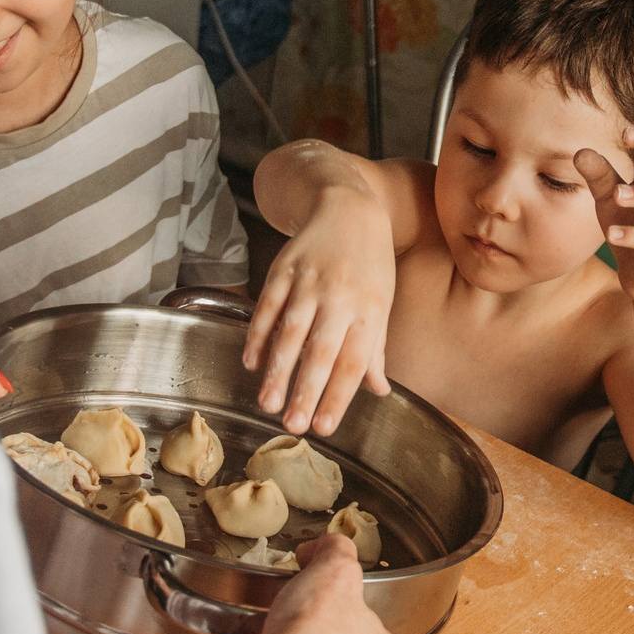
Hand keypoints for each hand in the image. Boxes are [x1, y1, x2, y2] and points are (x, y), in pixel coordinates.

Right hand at [242, 188, 393, 436]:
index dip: (338, 397)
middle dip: (306, 390)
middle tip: (293, 426)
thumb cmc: (370, 262)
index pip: (354, 362)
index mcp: (369, 310)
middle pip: (321, 351)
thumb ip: (375, 348)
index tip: (324, 427)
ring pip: (290, 332)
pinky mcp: (283, 269)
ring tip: (268, 403)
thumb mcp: (382, 302)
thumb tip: (379, 391)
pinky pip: (267, 306)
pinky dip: (258, 335)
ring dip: (278, 370)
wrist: (348, 206)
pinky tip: (251, 362)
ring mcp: (309, 281)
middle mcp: (340, 297)